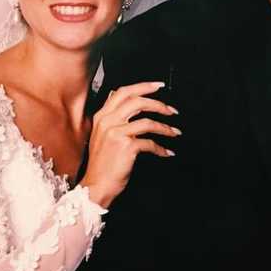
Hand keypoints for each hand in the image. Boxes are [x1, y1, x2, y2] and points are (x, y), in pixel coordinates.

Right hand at [79, 81, 177, 207]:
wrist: (96, 185)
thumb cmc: (101, 163)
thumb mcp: (101, 135)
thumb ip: (111, 117)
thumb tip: (122, 98)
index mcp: (101, 116)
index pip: (123, 92)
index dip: (143, 86)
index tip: (158, 86)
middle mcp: (107, 121)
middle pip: (137, 101)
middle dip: (158, 104)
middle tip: (171, 110)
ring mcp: (116, 133)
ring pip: (147, 121)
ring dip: (165, 127)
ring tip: (174, 132)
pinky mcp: (126, 147)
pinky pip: (150, 143)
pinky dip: (161, 148)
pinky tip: (166, 153)